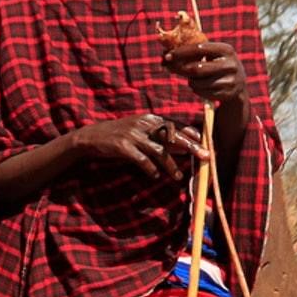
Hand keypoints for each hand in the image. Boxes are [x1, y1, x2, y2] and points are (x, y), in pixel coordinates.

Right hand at [66, 113, 206, 179]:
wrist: (92, 137)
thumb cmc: (120, 135)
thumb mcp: (141, 132)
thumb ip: (160, 138)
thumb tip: (184, 148)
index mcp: (149, 119)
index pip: (175, 124)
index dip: (190, 133)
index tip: (203, 141)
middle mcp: (143, 124)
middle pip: (172, 136)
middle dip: (190, 147)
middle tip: (204, 156)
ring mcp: (133, 135)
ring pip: (159, 151)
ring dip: (170, 165)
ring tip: (178, 177)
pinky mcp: (123, 147)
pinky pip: (141, 160)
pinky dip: (150, 169)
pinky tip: (154, 176)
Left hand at [163, 40, 247, 104]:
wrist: (238, 84)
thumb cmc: (217, 65)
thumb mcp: (212, 55)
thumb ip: (193, 53)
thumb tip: (165, 57)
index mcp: (226, 50)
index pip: (199, 48)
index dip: (181, 52)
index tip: (167, 55)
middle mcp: (230, 64)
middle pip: (196, 68)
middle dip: (181, 68)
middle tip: (170, 68)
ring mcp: (230, 80)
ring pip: (197, 83)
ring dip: (190, 81)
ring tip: (194, 78)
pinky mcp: (226, 93)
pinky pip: (201, 92)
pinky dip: (196, 89)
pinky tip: (202, 86)